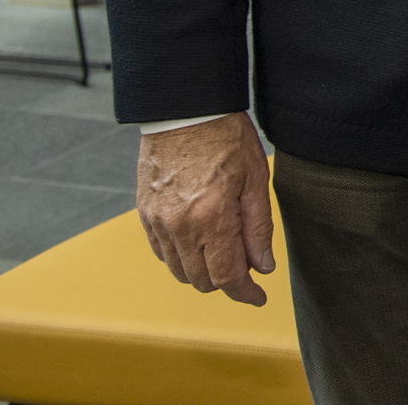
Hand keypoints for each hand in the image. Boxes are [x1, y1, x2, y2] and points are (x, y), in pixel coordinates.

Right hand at [136, 113, 275, 305]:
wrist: (185, 110)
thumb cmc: (226, 138)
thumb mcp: (256, 179)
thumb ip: (258, 228)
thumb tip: (262, 267)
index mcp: (211, 218)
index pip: (226, 276)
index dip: (245, 293)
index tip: (258, 298)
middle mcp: (179, 226)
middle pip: (201, 280)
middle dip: (227, 282)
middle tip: (248, 268)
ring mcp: (157, 221)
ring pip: (178, 270)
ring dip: (202, 272)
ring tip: (225, 254)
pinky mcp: (144, 213)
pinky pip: (161, 252)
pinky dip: (180, 257)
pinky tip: (198, 242)